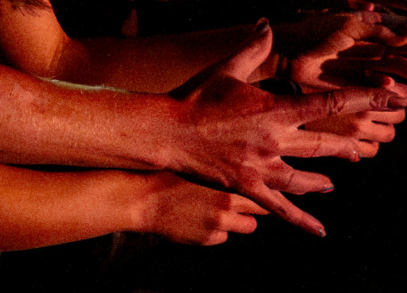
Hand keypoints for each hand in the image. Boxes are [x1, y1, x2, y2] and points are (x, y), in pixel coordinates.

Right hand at [137, 172, 264, 245]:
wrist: (142, 199)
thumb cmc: (166, 176)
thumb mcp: (199, 168)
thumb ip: (223, 174)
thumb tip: (244, 175)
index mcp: (227, 185)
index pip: (263, 192)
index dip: (264, 190)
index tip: (264, 189)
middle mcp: (227, 206)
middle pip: (261, 212)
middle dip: (254, 207)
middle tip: (243, 200)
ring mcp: (218, 224)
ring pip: (247, 226)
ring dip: (238, 220)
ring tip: (218, 210)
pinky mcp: (208, 239)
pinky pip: (223, 236)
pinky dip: (216, 230)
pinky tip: (198, 219)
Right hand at [169, 22, 406, 235]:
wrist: (167, 130)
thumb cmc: (194, 97)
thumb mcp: (226, 69)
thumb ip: (253, 49)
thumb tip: (267, 24)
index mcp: (276, 109)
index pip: (332, 102)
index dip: (366, 99)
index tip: (394, 97)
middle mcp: (276, 139)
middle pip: (325, 145)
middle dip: (349, 144)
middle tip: (364, 145)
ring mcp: (264, 166)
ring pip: (307, 178)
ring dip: (324, 180)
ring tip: (334, 181)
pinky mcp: (248, 186)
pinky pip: (281, 207)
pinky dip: (302, 221)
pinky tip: (320, 232)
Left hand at [274, 13, 406, 93]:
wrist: (287, 52)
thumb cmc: (312, 33)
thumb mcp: (346, 26)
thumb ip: (378, 29)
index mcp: (368, 23)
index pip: (402, 26)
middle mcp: (369, 41)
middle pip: (402, 47)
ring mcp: (363, 60)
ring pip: (392, 64)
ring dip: (404, 67)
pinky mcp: (354, 78)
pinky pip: (376, 81)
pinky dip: (385, 82)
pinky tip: (390, 84)